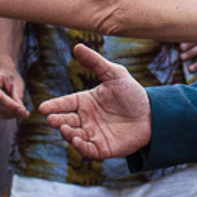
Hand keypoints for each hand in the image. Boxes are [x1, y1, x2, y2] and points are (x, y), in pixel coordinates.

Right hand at [0, 66, 29, 120]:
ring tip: (24, 114)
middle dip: (12, 108)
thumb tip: (21, 110)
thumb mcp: (15, 82)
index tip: (14, 105)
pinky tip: (17, 115)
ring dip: (11, 114)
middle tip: (25, 112)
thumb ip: (16, 94)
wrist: (4, 76)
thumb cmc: (10, 78)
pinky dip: (7, 115)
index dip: (3, 98)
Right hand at [39, 45, 152, 159]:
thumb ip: (95, 62)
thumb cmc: (132, 94)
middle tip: (51, 119)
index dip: (54, 106)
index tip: (43, 108)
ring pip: (74, 135)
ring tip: (64, 128)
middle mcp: (86, 119)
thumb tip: (77, 46)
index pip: (65, 103)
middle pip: (66, 120)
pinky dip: (80, 147)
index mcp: (85, 102)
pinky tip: (77, 141)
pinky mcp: (102, 148)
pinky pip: (88, 150)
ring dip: (67, 133)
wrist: (153, 115)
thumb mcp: (115, 75)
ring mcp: (93, 134)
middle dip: (57, 120)